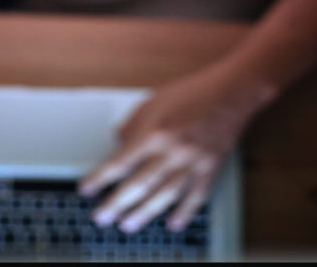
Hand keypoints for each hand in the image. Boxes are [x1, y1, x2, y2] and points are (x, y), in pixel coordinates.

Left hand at [78, 62, 274, 232]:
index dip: (100, 178)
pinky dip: (184, 212)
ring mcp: (193, 162)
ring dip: (144, 213)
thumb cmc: (191, 93)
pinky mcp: (210, 168)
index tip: (86, 189)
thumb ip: (132, 124)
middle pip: (139, 184)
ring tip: (128, 225)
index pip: (120, 162)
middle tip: (102, 217)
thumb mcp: (152, 101)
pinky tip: (172, 222)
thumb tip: (116, 142)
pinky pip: (196, 196)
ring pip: (165, 195)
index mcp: (154, 132)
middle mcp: (172, 150)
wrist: (230, 93)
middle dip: (117, 204)